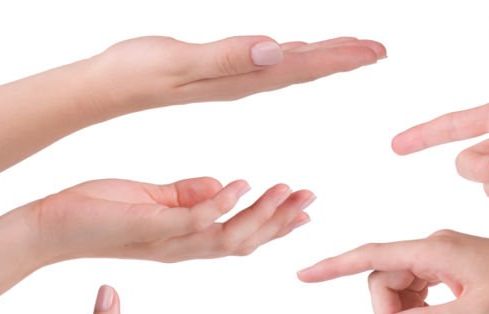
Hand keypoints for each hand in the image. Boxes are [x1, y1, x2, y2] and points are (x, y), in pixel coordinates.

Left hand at [34, 177, 314, 262]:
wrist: (54, 226)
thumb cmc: (97, 211)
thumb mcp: (152, 199)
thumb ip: (188, 194)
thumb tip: (224, 185)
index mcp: (187, 240)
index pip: (240, 235)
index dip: (274, 225)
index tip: (303, 209)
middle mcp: (184, 248)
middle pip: (244, 242)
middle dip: (280, 222)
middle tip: (310, 200)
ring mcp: (169, 242)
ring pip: (227, 236)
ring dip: (261, 215)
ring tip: (286, 192)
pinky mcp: (151, 229)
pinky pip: (194, 221)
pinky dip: (220, 204)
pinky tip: (241, 185)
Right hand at [93, 35, 385, 110]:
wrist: (108, 88)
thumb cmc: (137, 70)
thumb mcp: (182, 62)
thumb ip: (228, 57)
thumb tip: (276, 50)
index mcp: (242, 77)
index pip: (302, 65)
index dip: (339, 57)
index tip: (374, 51)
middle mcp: (244, 80)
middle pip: (305, 67)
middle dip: (343, 57)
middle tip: (380, 49)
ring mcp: (233, 78)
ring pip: (290, 66)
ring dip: (323, 58)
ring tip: (353, 52)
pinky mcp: (220, 73)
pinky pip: (269, 66)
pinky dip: (293, 58)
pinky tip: (298, 55)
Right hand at [298, 230, 488, 313]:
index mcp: (435, 250)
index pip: (371, 256)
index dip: (334, 266)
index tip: (303, 275)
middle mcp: (432, 245)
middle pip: (381, 277)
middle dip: (385, 312)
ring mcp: (439, 254)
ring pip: (396, 285)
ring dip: (400, 313)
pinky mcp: (447, 264)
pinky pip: (413, 286)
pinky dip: (414, 308)